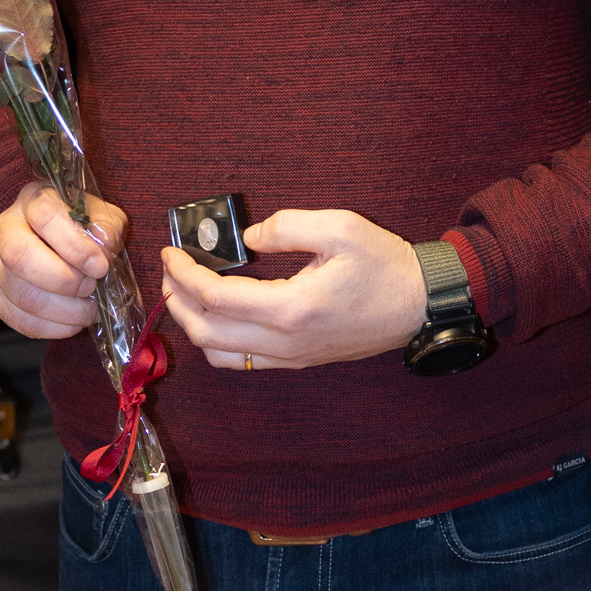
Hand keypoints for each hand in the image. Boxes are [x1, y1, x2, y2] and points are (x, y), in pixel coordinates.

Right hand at [0, 181, 128, 339]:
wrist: (56, 241)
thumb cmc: (80, 226)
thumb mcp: (100, 215)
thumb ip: (106, 226)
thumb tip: (104, 244)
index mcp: (33, 200)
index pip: (45, 217)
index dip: (74, 246)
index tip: (100, 266)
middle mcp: (6, 229)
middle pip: (19, 257)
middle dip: (64, 280)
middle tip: (91, 288)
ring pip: (22, 295)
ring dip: (64, 311)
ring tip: (90, 310)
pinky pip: (21, 320)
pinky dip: (54, 328)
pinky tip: (74, 322)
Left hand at [161, 209, 427, 371]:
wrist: (419, 306)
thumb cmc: (384, 266)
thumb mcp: (341, 228)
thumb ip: (287, 227)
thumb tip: (248, 238)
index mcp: (292, 307)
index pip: (217, 297)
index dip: (185, 274)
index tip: (172, 253)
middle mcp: (285, 341)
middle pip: (207, 331)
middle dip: (178, 300)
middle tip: (171, 271)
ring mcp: (291, 357)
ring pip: (219, 354)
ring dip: (194, 324)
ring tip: (187, 294)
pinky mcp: (298, 361)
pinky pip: (243, 362)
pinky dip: (217, 342)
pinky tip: (218, 316)